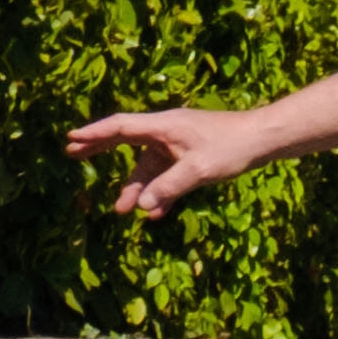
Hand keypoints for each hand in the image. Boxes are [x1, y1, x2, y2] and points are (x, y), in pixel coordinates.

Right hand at [65, 106, 266, 214]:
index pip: (121, 127)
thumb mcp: (198, 170)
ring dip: (137, 188)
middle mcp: (168, 131)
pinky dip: (161, 191)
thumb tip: (141, 206)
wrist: (265, 140)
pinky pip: (169, 175)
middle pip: (126, 140)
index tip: (71, 138)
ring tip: (121, 211)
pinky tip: (155, 212)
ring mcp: (179, 144)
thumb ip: (168, 187)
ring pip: (150, 167)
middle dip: (100, 150)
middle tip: (73, 155)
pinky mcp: (192, 156)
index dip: (94, 133)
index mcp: (164, 126)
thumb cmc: (233, 147)